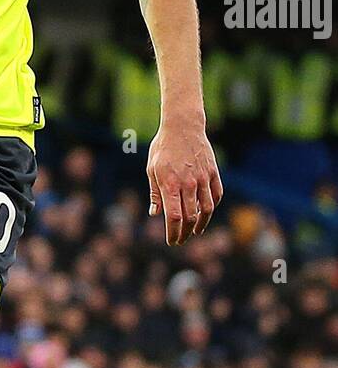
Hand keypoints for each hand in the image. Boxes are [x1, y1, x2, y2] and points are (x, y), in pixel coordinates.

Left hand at [146, 121, 222, 244]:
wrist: (183, 127)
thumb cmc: (163, 148)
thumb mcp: (152, 169)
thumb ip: (155, 193)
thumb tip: (155, 213)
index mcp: (170, 184)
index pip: (174, 217)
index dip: (174, 233)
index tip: (172, 241)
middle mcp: (188, 184)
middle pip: (191, 217)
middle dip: (186, 233)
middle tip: (181, 240)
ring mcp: (203, 178)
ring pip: (207, 209)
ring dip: (201, 224)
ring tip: (195, 231)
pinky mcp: (213, 172)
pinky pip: (216, 195)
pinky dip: (212, 207)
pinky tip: (206, 213)